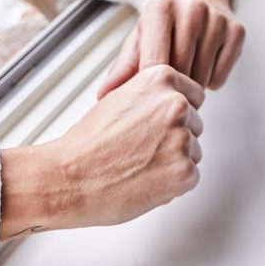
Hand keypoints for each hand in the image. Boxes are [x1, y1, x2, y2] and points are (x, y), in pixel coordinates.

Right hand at [0, 65, 204, 236]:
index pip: (194, 96)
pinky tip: (144, 181)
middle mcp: (176, 104)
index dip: (175, 116)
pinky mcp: (184, 171)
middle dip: (175, 139)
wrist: (68, 176)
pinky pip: (190, 178)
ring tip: (138, 166)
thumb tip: (173, 101)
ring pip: (193, 153)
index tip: (160, 126)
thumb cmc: (87, 143)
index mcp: (162, 80)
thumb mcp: (120, 97)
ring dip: (174, 162)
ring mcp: (182, 138)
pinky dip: (172, 185)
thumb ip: (152, 96)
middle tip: (142, 151)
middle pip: (195, 125)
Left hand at [98, 0, 245, 96]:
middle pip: (180, 70)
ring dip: (191, 86)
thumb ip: (122, 67)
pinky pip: (220, 75)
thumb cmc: (163, 25)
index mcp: (160, 8)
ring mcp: (217, 19)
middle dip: (172, 87)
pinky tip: (202, 68)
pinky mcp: (236, 31)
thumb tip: (104, 95)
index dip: (152, 87)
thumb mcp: (139, 39)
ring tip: (183, 77)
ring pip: (201, 76)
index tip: (149, 97)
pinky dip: (210, 81)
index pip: (155, 62)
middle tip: (167, 90)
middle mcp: (191, 8)